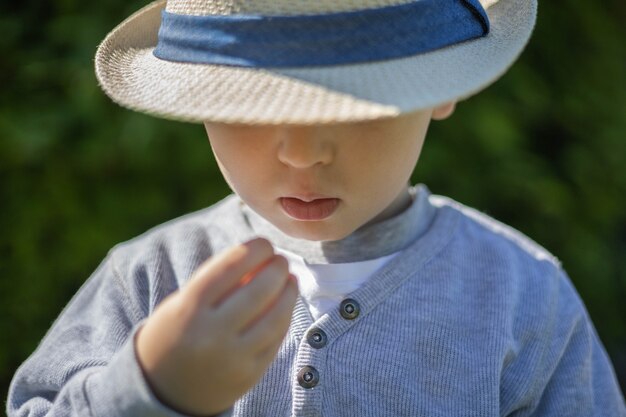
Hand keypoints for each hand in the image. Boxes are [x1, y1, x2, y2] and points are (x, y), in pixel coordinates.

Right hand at [134, 238, 297, 415]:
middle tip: (281, 259)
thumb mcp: (181, 304)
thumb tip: (258, 255)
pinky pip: (276, 339)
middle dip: (276, 269)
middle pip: (257, 292)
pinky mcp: (249, 375)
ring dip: (289, 292)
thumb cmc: (176, 333)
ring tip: (291, 278)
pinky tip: (287, 302)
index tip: (264, 243)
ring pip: (275, 317)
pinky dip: (285, 316)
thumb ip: (215, 282)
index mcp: (188, 309)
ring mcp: (232, 358)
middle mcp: (210, 334)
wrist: (164, 391)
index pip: (228, 269)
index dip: (253, 251)